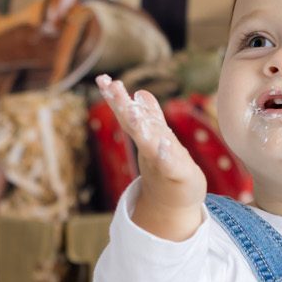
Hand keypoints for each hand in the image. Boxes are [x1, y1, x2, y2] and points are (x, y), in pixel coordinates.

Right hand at [95, 73, 204, 239]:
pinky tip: (165, 143)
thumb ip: (151, 115)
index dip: (117, 98)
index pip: (129, 114)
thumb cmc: (166, 167)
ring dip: (140, 129)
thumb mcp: (159, 138)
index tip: (104, 79)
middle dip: (123, 106)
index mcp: (146, 136)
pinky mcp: (178, 174)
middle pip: (134, 124)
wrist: (176, 201)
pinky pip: (171, 164)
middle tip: (111, 86)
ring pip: (149, 142)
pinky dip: (166, 155)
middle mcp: (150, 146)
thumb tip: (141, 92)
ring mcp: (162, 161)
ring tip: (132, 112)